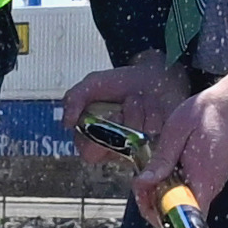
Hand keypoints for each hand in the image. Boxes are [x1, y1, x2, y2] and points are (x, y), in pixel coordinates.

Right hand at [59, 54, 189, 146]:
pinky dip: (158, 118)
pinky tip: (158, 107)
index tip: (114, 114)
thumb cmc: (121, 82)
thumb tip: (66, 123)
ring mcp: (139, 149)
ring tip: (145, 99)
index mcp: (94, 138)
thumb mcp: (93, 84)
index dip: (101, 137)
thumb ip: (74, 98)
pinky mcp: (161, 147)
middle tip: (134, 100)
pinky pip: (160, 141)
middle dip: (129, 120)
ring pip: (140, 142)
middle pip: (118, 148)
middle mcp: (116, 149)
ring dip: (145, 113)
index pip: (90, 153)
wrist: (155, 74)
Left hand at [134, 58, 227, 220]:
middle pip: (180, 212)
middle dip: (156, 204)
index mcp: (202, 178)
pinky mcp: (212, 176)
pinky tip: (166, 169)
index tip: (145, 199)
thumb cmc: (212, 112)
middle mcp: (210, 187)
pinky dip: (174, 184)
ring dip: (164, 194)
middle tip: (141, 185)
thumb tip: (145, 183)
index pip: (184, 216)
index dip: (161, 215)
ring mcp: (213, 183)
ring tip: (150, 175)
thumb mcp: (178, 129)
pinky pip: (190, 189)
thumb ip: (162, 159)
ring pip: (184, 201)